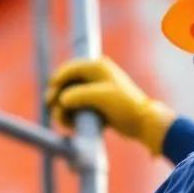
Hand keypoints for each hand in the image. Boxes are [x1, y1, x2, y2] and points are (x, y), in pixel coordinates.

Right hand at [45, 57, 175, 155]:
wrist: (143, 122)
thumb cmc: (124, 105)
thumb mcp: (100, 97)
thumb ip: (77, 95)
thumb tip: (61, 100)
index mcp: (97, 67)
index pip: (69, 69)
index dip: (56, 81)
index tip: (50, 97)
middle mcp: (94, 76)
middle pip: (67, 84)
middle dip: (57, 97)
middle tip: (51, 108)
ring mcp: (95, 91)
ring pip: (70, 97)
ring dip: (64, 109)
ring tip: (65, 122)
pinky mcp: (96, 105)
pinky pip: (77, 108)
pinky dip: (72, 115)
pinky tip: (72, 125)